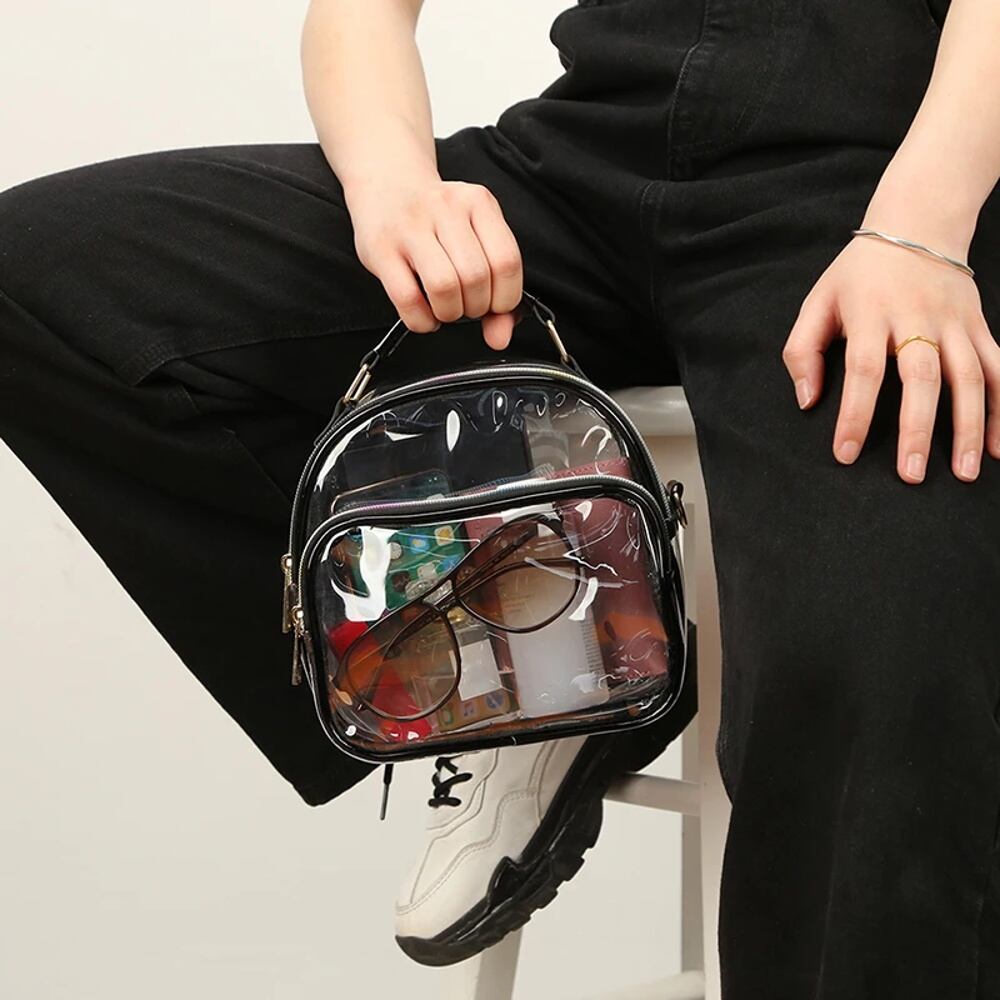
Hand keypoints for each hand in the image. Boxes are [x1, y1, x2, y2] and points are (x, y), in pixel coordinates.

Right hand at [345, 172, 523, 348]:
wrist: (386, 185)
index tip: (494, 305)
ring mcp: (410, 226)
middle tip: (466, 305)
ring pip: (444, 287)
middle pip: (476, 277)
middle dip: (475, 308)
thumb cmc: (436, 220)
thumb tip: (500, 337)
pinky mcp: (381, 248)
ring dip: (450, 313)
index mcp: (478, 203)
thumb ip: (496, 287)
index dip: (505, 298)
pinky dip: (421, 320)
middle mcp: (445, 208)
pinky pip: (408, 299)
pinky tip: (424, 314)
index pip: (506, 261)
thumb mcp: (475, 239)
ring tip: (445, 308)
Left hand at [782, 234, 999, 483]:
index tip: (846, 453)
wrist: (917, 225)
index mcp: (871, 313)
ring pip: (969, 377)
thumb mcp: (818, 302)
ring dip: (969, 426)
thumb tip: (807, 401)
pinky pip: (998, 368)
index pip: (863, 370)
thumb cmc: (858, 274)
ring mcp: (955, 322)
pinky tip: (997, 447)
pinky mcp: (980, 325)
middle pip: (922, 377)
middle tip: (910, 474)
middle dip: (917, 429)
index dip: (855, 415)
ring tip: (963, 472)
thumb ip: (802, 351)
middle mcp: (917, 318)